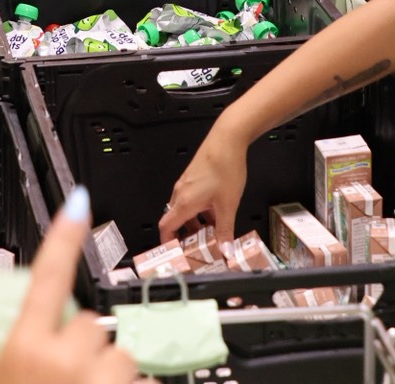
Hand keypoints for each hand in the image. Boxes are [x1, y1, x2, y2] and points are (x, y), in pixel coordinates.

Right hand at [0, 187, 139, 383]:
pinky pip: (144, 382)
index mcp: (25, 347)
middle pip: (91, 321)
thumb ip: (28, 345)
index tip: (78, 202)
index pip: (48, 275)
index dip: (65, 236)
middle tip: (64, 377)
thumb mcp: (7, 372)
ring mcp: (100, 377)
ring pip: (120, 354)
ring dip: (108, 373)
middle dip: (84, 345)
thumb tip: (42, 333)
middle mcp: (64, 357)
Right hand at [158, 122, 248, 245]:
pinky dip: (199, 210)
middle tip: (197, 248)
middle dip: (185, 235)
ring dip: (194, 223)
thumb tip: (226, 250)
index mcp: (184, 202)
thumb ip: (225, 230)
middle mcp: (181, 192)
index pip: (166, 227)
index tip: (175, 253)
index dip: (168, 242)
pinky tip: (217, 212)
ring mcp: (187, 183)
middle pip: (175, 219)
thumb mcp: (228, 205)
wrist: (227, 140)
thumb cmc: (224, 168)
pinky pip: (191, 199)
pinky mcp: (194, 177)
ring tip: (211, 232)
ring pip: (184, 209)